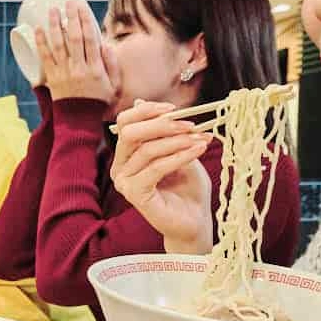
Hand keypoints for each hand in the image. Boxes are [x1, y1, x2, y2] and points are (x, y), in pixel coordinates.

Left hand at [35, 5, 113, 102]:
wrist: (79, 122)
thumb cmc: (98, 102)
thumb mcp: (114, 85)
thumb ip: (112, 64)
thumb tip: (106, 43)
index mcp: (95, 68)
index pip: (90, 39)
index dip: (86, 20)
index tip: (82, 7)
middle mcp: (79, 68)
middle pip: (74, 38)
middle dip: (71, 17)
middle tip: (68, 3)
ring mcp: (64, 73)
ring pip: (58, 44)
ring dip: (54, 25)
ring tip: (52, 10)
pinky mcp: (52, 78)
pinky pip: (45, 57)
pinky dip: (41, 42)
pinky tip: (38, 29)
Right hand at [111, 99, 213, 251]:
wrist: (196, 220)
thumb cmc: (187, 187)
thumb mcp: (178, 149)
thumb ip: (162, 130)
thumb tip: (139, 101)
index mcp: (126, 155)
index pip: (125, 123)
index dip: (147, 111)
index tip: (174, 108)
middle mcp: (120, 167)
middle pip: (130, 133)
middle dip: (161, 124)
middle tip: (190, 124)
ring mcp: (124, 182)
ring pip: (147, 149)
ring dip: (178, 141)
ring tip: (201, 139)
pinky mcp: (135, 195)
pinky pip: (156, 168)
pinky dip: (179, 156)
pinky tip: (198, 150)